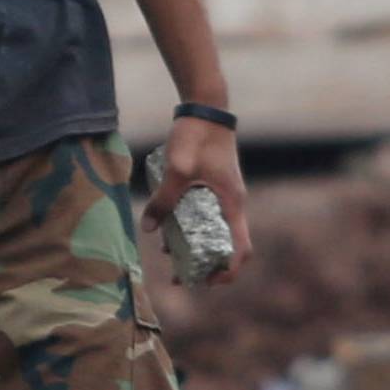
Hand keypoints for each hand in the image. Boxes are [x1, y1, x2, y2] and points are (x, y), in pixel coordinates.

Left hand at [141, 117, 252, 285]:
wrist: (205, 108)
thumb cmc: (196, 136)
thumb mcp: (177, 169)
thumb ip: (164, 198)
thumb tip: (149, 229)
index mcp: (232, 204)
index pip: (241, 249)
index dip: (228, 271)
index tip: (207, 282)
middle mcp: (233, 203)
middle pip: (226, 246)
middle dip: (204, 265)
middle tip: (179, 276)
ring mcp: (224, 195)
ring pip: (213, 231)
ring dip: (194, 246)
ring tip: (168, 255)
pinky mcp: (213, 187)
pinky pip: (205, 216)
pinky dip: (191, 227)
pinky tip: (167, 227)